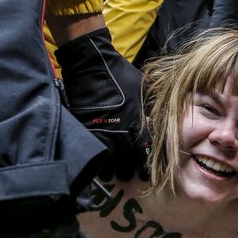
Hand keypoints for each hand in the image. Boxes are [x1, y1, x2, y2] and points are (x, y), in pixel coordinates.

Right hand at [55, 27, 149, 180]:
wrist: (90, 64)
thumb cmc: (119, 73)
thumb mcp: (141, 89)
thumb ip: (147, 108)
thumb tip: (154, 121)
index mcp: (135, 122)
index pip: (144, 151)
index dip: (145, 163)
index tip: (145, 170)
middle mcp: (119, 131)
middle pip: (126, 163)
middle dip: (128, 169)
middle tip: (128, 172)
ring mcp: (100, 132)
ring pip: (107, 162)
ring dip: (110, 168)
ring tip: (111, 172)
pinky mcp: (83, 130)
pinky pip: (90, 151)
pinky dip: (94, 158)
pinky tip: (96, 162)